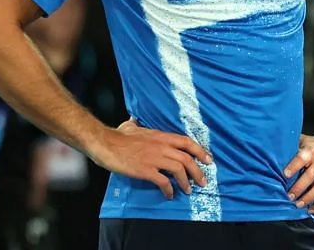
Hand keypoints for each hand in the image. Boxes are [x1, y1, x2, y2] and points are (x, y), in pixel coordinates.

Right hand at [88, 118, 210, 199]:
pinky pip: (163, 181)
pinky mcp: (145, 170)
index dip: (200, 151)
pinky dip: (169, 189)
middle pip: (187, 159)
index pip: (187, 142)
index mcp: (162, 136)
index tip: (208, 160)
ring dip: (186, 182)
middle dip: (198, 172)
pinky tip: (170, 194)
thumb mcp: (131, 126)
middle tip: (203, 182)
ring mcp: (154, 158)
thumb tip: (134, 119)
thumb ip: (137, 124)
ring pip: (179, 170)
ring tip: (188, 190)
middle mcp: (162, 146)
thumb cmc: (118, 135)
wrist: (105, 143)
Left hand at [283, 135, 313, 213]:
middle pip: (310, 176)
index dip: (293, 167)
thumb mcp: (306, 141)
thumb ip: (293, 146)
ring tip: (299, 205)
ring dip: (309, 198)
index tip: (285, 175)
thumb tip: (273, 152)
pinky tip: (312, 209)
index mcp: (312, 151)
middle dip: (299, 188)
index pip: (302, 158)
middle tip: (289, 197)